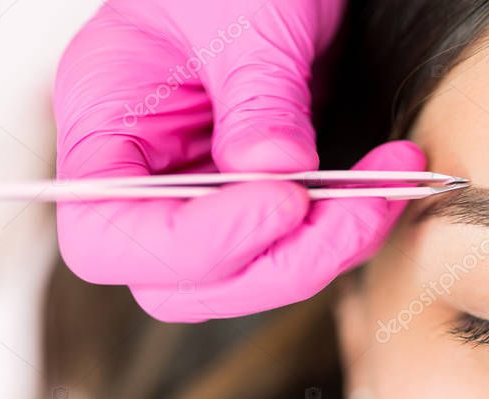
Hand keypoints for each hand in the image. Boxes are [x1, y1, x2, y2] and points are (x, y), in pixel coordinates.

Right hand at [52, 0, 424, 320]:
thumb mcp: (243, 11)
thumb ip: (257, 94)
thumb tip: (278, 170)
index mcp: (102, 124)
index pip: (104, 236)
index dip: (192, 242)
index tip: (282, 202)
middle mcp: (142, 177)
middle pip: (176, 282)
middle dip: (275, 263)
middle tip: (354, 213)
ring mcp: (198, 195)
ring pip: (242, 280)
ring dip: (323, 252)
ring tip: (386, 191)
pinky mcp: (256, 203)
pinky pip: (290, 250)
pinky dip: (343, 233)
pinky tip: (385, 189)